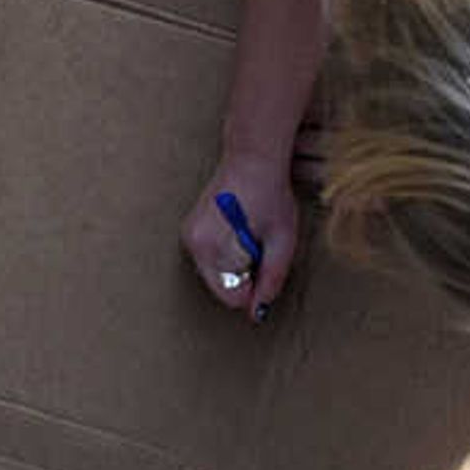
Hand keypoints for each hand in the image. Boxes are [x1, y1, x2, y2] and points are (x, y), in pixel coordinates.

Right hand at [182, 158, 300, 319]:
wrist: (253, 157)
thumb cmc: (271, 195)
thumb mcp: (282, 241)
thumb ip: (271, 280)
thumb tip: (257, 312)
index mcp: (212, 248)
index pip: (232, 296)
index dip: (255, 285)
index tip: (266, 258)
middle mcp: (193, 244)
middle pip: (222, 287)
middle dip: (246, 274)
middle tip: (260, 241)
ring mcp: (188, 236)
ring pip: (217, 274)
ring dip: (238, 262)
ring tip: (251, 231)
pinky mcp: (190, 230)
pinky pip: (212, 259)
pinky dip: (229, 252)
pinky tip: (240, 227)